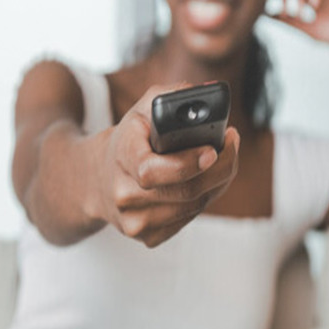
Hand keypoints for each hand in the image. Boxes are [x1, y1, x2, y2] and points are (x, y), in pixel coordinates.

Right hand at [92, 83, 239, 246]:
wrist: (97, 180)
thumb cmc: (129, 141)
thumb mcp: (142, 110)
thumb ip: (173, 96)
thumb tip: (212, 91)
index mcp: (121, 158)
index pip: (153, 171)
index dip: (187, 164)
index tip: (212, 150)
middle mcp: (123, 194)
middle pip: (186, 192)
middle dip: (220, 169)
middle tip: (231, 147)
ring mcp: (134, 221)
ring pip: (193, 207)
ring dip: (217, 184)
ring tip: (222, 162)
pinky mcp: (146, 238)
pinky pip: (188, 221)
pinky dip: (203, 201)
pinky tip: (203, 184)